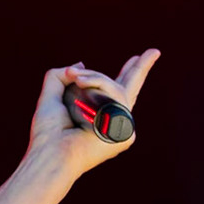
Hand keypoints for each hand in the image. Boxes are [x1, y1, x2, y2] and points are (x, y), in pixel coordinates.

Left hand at [26, 48, 161, 177]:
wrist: (51, 152)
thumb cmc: (49, 131)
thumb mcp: (51, 96)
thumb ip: (62, 76)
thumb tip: (81, 63)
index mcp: (98, 113)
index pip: (116, 91)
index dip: (127, 73)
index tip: (136, 58)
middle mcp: (113, 119)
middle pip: (131, 88)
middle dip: (141, 68)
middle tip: (154, 51)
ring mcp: (122, 126)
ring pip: (114, 87)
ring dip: (93, 77)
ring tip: (76, 78)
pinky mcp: (126, 130)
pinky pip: (114, 96)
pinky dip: (97, 90)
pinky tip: (82, 105)